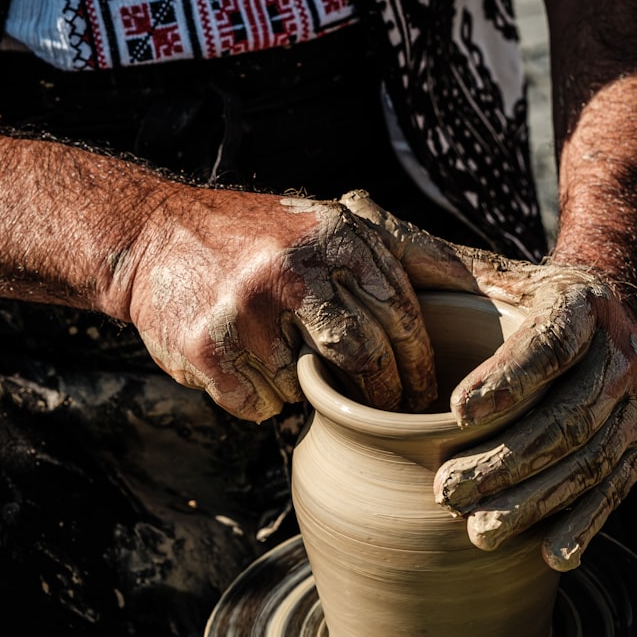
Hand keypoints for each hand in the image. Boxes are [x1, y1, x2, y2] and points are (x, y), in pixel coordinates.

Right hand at [126, 189, 437, 421]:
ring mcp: (247, 313)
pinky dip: (267, 398)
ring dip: (312, 391)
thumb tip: (479, 286)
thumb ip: (405, 250)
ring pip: (312, 389)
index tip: (428, 394)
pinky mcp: (208, 352)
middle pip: (366, 358)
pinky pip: (263, 405)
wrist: (157, 237)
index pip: (401, 316)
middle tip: (391, 413)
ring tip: (295, 363)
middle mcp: (293, 271)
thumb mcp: (336, 223)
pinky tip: (252, 366)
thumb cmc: (264, 236)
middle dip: (386, 395)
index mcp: (335, 238)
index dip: (420, 365)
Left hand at [341, 191, 636, 570]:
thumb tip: (353, 209)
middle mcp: (618, 353)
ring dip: (534, 500)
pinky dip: (584, 523)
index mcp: (577, 304)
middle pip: (566, 413)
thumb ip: (429, 255)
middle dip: (506, 459)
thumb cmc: (523, 300)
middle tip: (445, 491)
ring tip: (477, 530)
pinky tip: (549, 553)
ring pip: (588, 459)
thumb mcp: (489, 269)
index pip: (546, 341)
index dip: (507, 377)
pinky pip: (615, 489)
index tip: (455, 411)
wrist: (607, 319)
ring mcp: (635, 403)